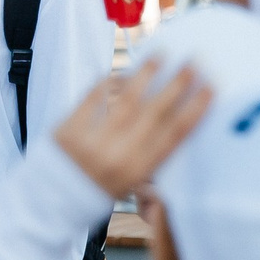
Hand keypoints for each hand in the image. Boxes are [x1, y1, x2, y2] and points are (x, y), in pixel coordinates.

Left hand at [52, 59, 211, 198]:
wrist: (50, 202)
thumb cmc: (95, 192)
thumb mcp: (130, 185)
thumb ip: (151, 159)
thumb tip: (176, 122)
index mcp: (138, 172)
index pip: (173, 135)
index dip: (194, 110)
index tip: (210, 88)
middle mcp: (118, 156)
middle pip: (155, 113)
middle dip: (177, 85)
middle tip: (193, 63)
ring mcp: (92, 142)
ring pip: (126, 101)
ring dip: (146, 75)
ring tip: (160, 56)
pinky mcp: (69, 130)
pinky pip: (93, 98)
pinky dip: (109, 82)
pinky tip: (124, 70)